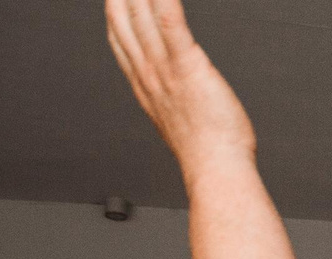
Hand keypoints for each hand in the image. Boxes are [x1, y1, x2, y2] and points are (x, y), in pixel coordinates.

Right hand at [105, 0, 254, 164]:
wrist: (216, 168)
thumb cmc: (209, 149)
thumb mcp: (180, 118)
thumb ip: (173, 97)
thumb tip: (180, 91)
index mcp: (145, 84)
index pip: (120, 37)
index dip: (115, 10)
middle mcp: (149, 73)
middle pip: (124, 20)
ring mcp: (165, 69)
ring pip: (142, 17)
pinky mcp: (188, 66)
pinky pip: (171, 25)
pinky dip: (165, 1)